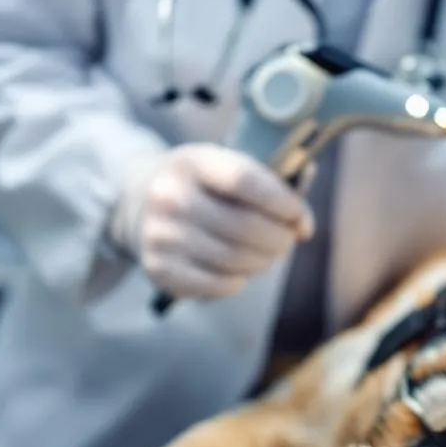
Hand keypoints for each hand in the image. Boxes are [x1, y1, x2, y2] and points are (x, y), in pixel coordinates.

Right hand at [110, 143, 314, 298]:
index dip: (282, 202)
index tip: (298, 216)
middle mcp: (170, 195)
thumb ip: (274, 187)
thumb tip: (304, 226)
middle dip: (279, 239)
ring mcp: (160, 233)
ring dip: (263, 262)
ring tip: (266, 256)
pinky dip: (236, 283)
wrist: (140, 204)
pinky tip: (240, 274)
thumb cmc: (205, 188)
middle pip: (245, 226)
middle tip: (287, 241)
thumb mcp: (230, 169)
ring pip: (234, 258)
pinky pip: (214, 285)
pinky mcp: (158, 267)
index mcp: (193, 161)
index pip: (245, 180)